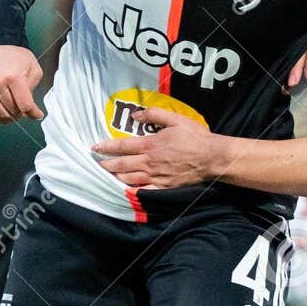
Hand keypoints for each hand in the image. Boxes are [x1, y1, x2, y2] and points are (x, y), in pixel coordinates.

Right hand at [0, 45, 43, 122]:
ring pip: (2, 115)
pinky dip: (0, 116)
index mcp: (14, 78)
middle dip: (24, 114)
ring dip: (12, 117)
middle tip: (28, 109)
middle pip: (14, 111)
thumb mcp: (34, 69)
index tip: (38, 115)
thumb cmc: (19, 56)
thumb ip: (33, 89)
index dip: (34, 114)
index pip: (25, 106)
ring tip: (18, 110)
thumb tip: (30, 107)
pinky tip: (7, 113)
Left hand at [90, 108, 214, 189]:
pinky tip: (125, 190)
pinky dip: (131, 191)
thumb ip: (154, 114)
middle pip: (122, 164)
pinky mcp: (164, 186)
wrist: (212, 158)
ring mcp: (156, 176)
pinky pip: (143, 191)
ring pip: (129, 178)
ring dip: (116, 176)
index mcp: (151, 144)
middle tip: (96, 164)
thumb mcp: (176, 119)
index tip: (95, 147)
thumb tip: (136, 115)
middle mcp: (149, 162)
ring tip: (107, 175)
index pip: (122, 145)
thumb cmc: (195, 137)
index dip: (106, 146)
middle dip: (106, 164)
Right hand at [289, 10, 306, 86]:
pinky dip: (289, 65)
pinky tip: (285, 80)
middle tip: (292, 82)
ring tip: (285, 86)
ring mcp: (303, 34)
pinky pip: (292, 52)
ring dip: (289, 68)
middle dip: (296, 66)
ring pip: (294, 51)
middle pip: (301, 49)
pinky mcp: (298, 38)